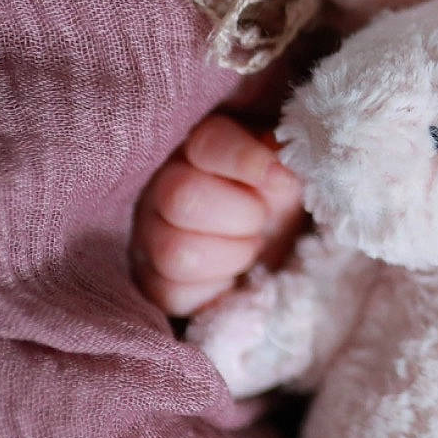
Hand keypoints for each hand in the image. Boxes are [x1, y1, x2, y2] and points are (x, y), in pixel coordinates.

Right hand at [133, 113, 305, 316]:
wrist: (267, 241)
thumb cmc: (275, 197)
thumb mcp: (287, 170)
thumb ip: (286, 156)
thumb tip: (279, 166)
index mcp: (202, 147)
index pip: (208, 143)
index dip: (245, 160)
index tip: (279, 177)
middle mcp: (163, 184)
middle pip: (183, 197)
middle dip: (243, 215)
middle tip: (263, 219)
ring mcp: (150, 233)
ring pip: (175, 252)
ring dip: (232, 255)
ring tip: (251, 246)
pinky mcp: (151, 280)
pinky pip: (171, 293)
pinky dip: (214, 290)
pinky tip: (231, 275)